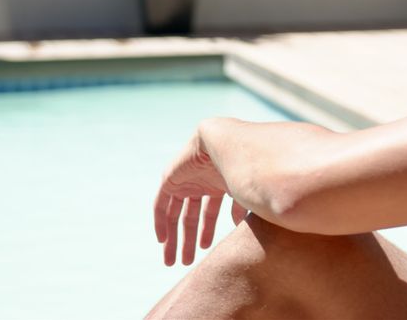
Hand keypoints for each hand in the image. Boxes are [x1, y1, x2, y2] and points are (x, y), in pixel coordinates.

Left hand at [154, 122, 248, 265]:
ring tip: (173, 261)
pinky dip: (160, 222)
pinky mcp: (170, 178)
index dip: (207, 231)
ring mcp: (185, 180)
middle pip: (191, 216)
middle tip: (187, 262)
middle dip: (189, 240)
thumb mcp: (245, 194)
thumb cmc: (243, 168)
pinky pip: (161, 204)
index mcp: (218, 184)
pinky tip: (162, 240)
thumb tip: (239, 227)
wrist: (227, 144)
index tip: (206, 250)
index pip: (210, 213)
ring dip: (175, 236)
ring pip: (177, 213)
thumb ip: (242, 210)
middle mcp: (201, 182)